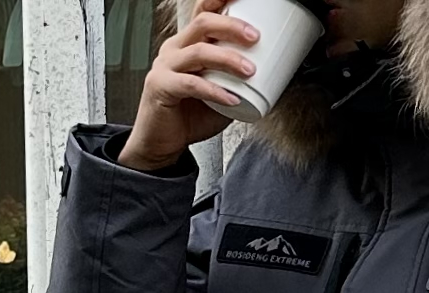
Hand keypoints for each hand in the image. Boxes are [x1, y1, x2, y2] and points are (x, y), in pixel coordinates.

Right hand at [119, 0, 260, 171]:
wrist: (162, 143)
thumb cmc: (188, 117)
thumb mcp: (219, 94)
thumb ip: (235, 82)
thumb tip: (268, 79)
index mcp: (187, 44)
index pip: (203, 13)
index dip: (220, 2)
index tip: (243, 0)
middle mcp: (175, 49)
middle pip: (203, 24)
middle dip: (232, 26)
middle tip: (255, 37)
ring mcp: (165, 66)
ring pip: (198, 52)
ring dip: (228, 59)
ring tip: (249, 71)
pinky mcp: (161, 87)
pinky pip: (191, 84)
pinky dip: (214, 91)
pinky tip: (231, 99)